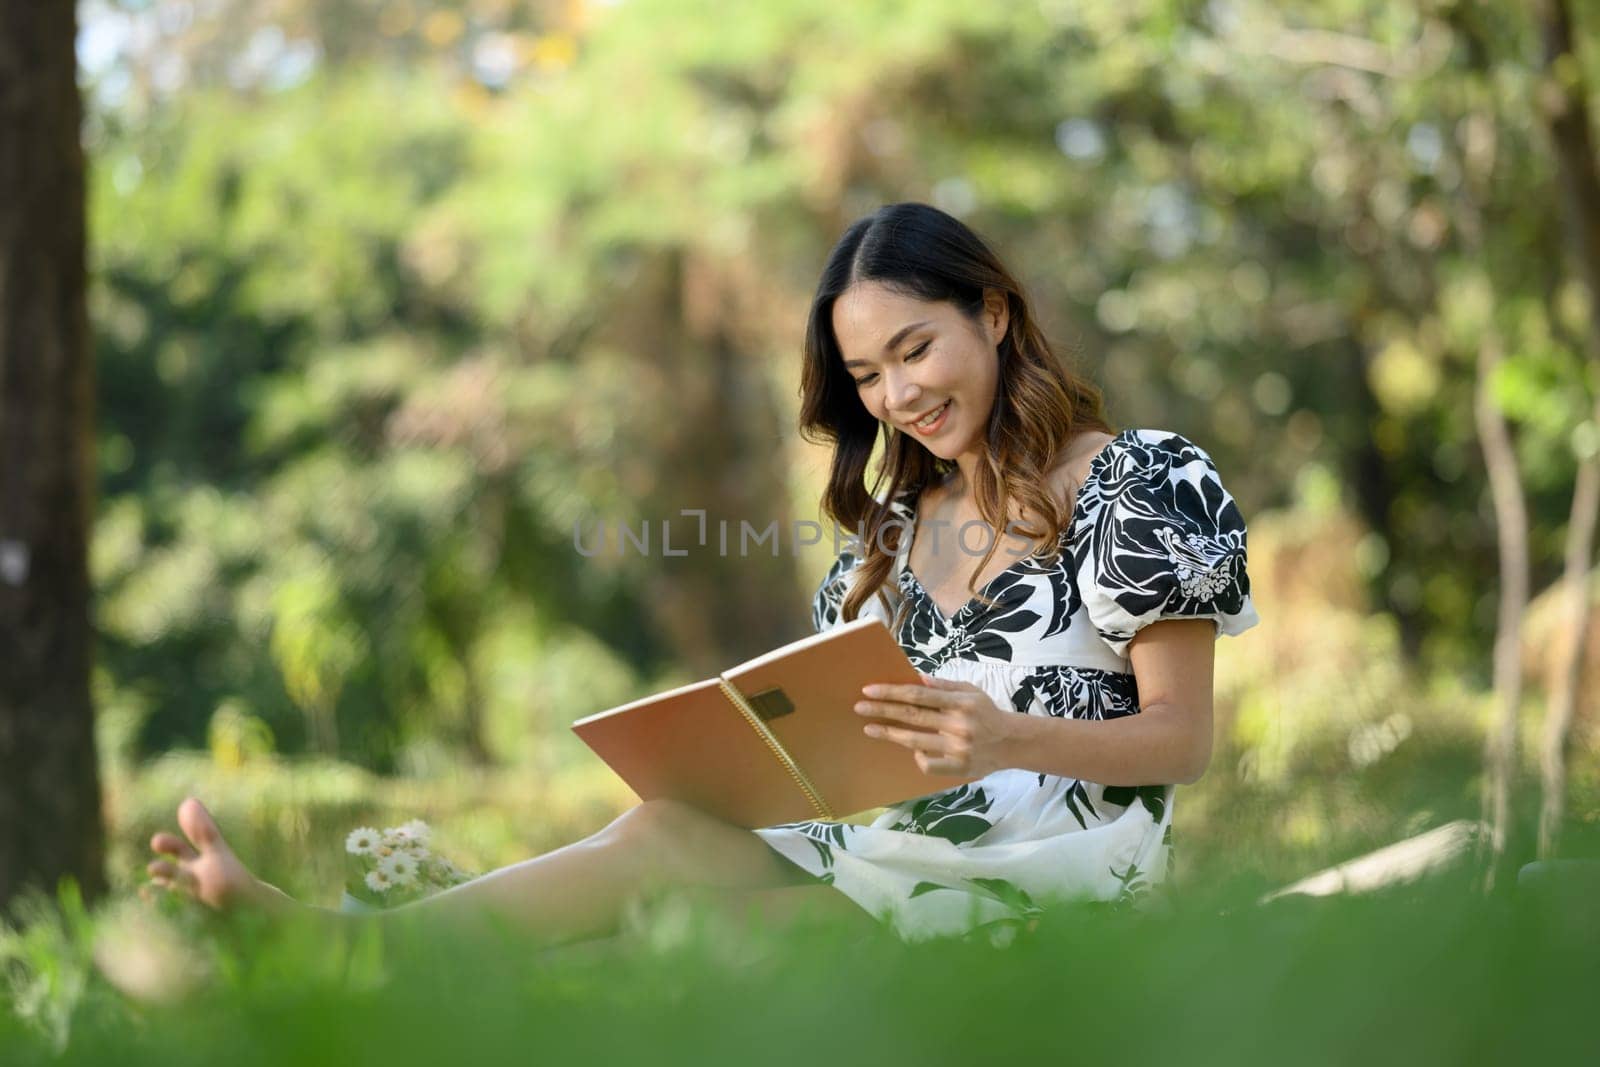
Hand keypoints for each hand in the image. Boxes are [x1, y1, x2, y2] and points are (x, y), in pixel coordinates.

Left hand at [854, 672, 1018, 776]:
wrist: (1012, 743)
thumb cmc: (987, 713)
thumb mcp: (970, 691)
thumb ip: (944, 686)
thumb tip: (916, 678)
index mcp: (960, 702)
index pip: (918, 695)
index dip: (891, 692)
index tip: (869, 690)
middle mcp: (958, 725)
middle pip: (912, 716)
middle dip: (882, 710)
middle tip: (859, 707)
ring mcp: (957, 748)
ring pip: (915, 740)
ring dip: (889, 733)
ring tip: (870, 728)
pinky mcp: (958, 768)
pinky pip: (928, 764)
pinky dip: (917, 756)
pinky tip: (910, 748)